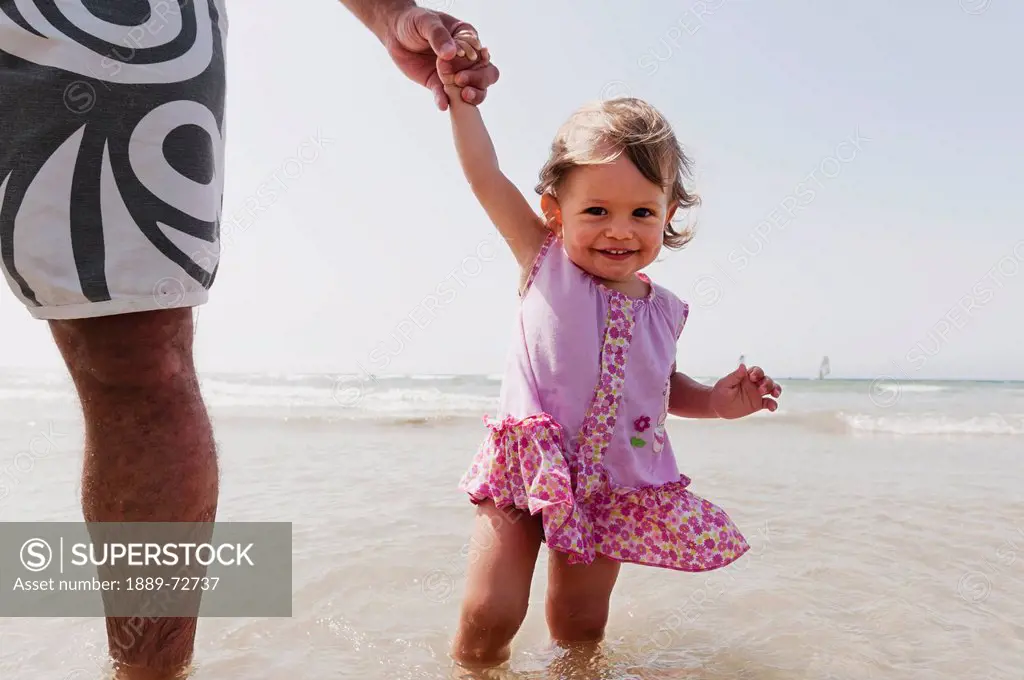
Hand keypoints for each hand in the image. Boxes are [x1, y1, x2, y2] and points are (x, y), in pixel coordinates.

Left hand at [382, 8, 499, 110]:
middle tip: (461, 79)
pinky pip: (446, 96)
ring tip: (462, 96)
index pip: (482, 54)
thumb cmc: (414, 21)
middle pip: (487, 74)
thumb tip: (451, 53)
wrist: (394, 33)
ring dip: (471, 95)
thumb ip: (439, 36)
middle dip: (478, 80)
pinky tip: (443, 105)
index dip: (478, 61)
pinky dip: (445, 101)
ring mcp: (454, 74)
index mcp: (468, 39)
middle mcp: (466, 59)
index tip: (464, 59)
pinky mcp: (439, 84)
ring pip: (473, 89)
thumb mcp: (427, 22)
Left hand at [709, 364, 781, 418]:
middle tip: (761, 389)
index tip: (753, 377)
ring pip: (771, 389)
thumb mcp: (725, 383)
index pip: (756, 371)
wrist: (718, 406)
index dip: (757, 373)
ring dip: (775, 390)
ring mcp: (757, 394)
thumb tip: (742, 366)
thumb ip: (735, 376)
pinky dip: (773, 404)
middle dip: (767, 383)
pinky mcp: (758, 404)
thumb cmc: (720, 392)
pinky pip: (769, 403)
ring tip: (775, 394)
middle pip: (766, 379)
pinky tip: (772, 407)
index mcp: (746, 377)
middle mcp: (754, 384)